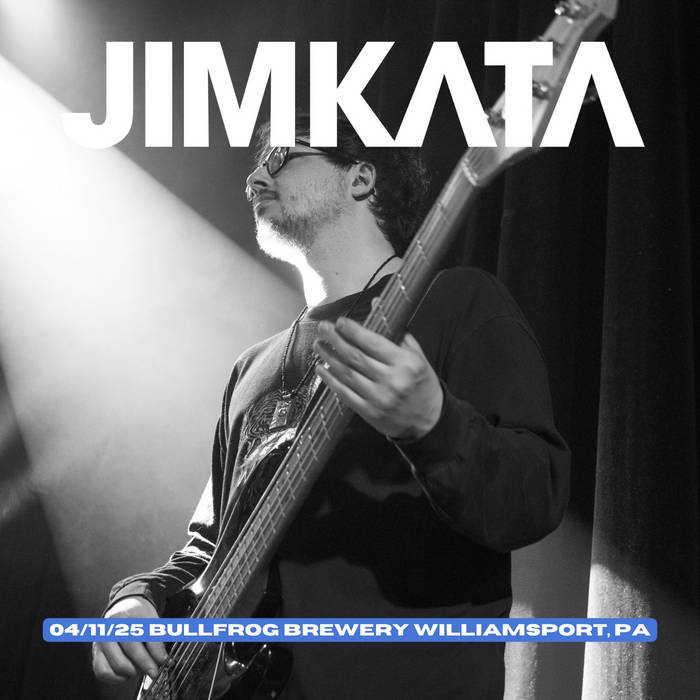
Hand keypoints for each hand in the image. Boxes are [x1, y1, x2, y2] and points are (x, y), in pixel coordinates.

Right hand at [92, 596, 166, 683]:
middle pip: (126, 655)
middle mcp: (109, 630)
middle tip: (153, 669)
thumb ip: (156, 641)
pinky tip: (127, 673)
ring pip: (114, 666)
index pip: (138, 640)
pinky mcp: (96, 653)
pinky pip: (102, 672)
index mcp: (124, 618)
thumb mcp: (151, 620)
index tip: (162, 663)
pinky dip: (116, 678)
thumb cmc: (139, 615)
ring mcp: (100, 642)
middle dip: (143, 666)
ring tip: (139, 669)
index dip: (152, 654)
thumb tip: (162, 661)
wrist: (124, 605)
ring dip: (130, 673)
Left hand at [313, 315, 442, 439]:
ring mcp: (379, 399)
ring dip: (328, 357)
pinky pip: (344, 393)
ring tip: (318, 344)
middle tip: (323, 328)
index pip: (374, 343)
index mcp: (406, 363)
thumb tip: (376, 303)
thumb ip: (397, 331)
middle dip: (336, 340)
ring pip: (347, 374)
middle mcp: (392, 381)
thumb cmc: (421, 383)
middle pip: (356, 357)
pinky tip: (321, 369)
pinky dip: (330, 380)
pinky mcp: (369, 413)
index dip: (354, 331)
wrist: (428, 421)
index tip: (340, 321)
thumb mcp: (417, 356)